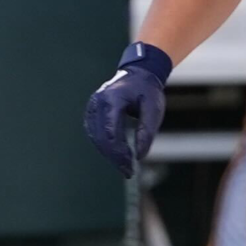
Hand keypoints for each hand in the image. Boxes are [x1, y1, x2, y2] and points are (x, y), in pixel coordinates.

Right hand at [84, 43, 171, 178]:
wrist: (139, 73)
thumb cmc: (148, 90)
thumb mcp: (154, 109)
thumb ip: (147, 132)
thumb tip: (139, 156)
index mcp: (113, 100)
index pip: (111, 133)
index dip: (119, 153)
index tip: (131, 167)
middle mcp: (98, 102)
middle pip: (101, 138)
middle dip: (114, 157)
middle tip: (128, 172)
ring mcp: (92, 106)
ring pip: (96, 137)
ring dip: (108, 154)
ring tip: (124, 166)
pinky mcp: (92, 111)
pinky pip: (94, 132)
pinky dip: (104, 146)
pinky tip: (115, 155)